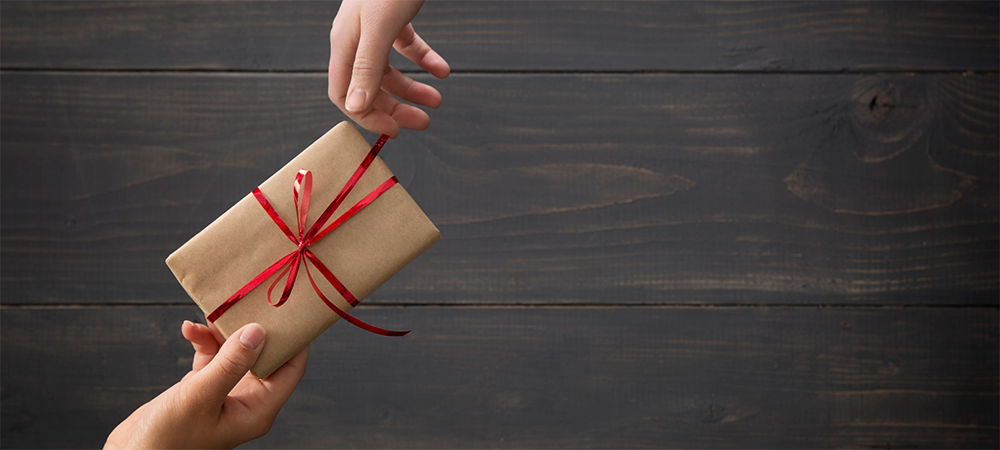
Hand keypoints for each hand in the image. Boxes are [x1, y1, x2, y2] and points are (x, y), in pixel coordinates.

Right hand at [105, 321, 308, 448]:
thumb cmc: (165, 439)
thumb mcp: (200, 396)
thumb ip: (230, 364)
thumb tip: (258, 331)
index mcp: (257, 410)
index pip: (290, 369)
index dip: (295, 340)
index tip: (292, 310)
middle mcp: (247, 400)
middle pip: (265, 356)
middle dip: (256, 329)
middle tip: (250, 301)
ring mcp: (225, 393)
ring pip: (236, 352)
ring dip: (223, 332)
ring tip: (212, 313)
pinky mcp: (204, 387)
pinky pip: (212, 356)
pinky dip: (203, 342)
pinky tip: (189, 329)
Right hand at [328, 0, 449, 137]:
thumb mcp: (378, 27)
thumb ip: (367, 66)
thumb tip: (356, 105)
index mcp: (345, 45)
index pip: (345, 95)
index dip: (367, 117)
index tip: (392, 130)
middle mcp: (356, 41)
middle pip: (370, 88)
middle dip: (396, 108)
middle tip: (423, 121)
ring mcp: (374, 31)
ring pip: (390, 72)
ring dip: (413, 89)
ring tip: (436, 100)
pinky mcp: (394, 19)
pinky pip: (407, 48)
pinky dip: (424, 61)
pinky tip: (440, 70)